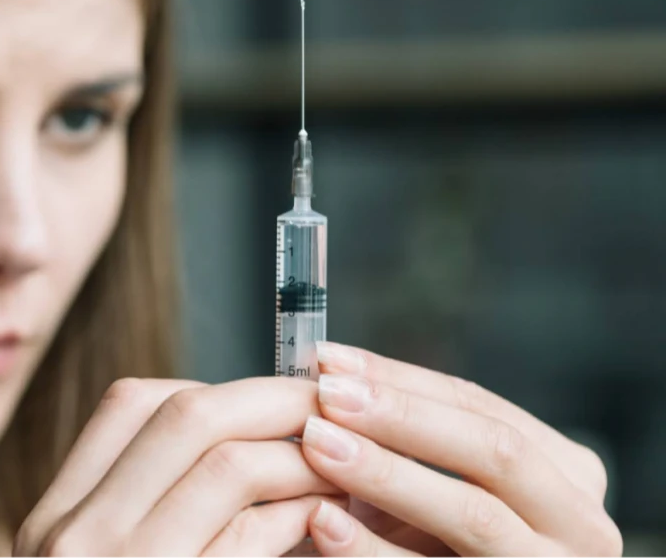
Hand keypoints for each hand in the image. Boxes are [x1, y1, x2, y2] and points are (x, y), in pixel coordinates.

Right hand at [14, 377, 344, 556]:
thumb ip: (154, 512)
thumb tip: (251, 442)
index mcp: (53, 522)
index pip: (126, 406)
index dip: (210, 388)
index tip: (265, 398)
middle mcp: (70, 538)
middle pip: (184, 415)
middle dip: (272, 398)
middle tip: (329, 402)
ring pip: (227, 464)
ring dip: (300, 454)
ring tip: (343, 459)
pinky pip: (251, 533)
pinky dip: (301, 512)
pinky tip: (327, 514)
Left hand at [300, 342, 621, 556]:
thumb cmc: (443, 545)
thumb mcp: (445, 488)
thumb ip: (408, 440)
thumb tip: (330, 373)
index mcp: (564, 473)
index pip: (478, 405)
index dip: (401, 379)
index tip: (332, 360)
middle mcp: (578, 523)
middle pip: (493, 450)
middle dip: (403, 417)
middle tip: (329, 396)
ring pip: (474, 515)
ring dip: (387, 475)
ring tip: (320, 445)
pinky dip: (372, 550)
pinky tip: (325, 524)